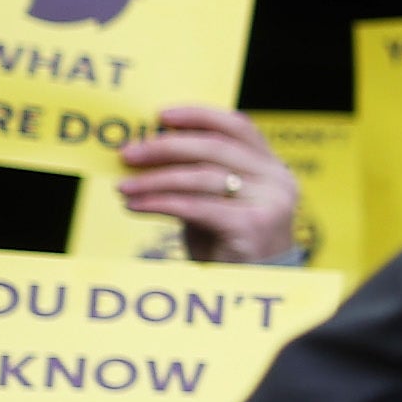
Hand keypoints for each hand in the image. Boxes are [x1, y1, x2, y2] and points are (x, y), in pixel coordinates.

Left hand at [113, 101, 311, 262]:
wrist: (250, 286)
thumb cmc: (226, 240)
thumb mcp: (217, 199)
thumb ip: (197, 172)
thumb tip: (146, 147)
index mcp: (273, 166)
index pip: (239, 127)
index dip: (200, 115)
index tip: (160, 115)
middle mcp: (278, 180)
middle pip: (215, 148)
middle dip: (165, 148)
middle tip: (128, 153)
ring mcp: (270, 203)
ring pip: (202, 177)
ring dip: (155, 179)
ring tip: (123, 187)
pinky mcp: (253, 226)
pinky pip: (197, 207)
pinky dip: (160, 203)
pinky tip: (134, 206)